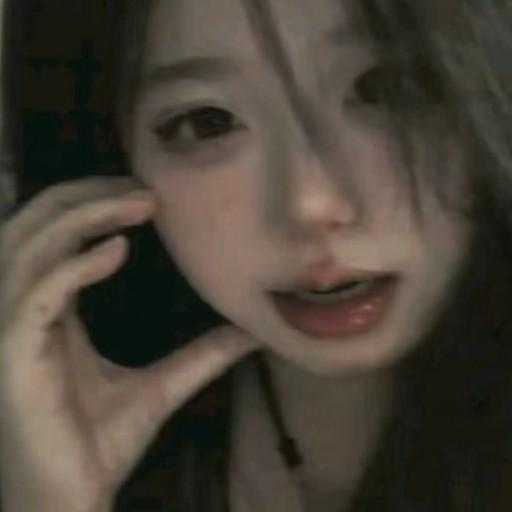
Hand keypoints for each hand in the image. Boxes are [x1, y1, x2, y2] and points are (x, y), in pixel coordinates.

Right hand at [0, 176, 258, 510]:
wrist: (69, 503)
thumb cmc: (100, 446)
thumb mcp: (161, 388)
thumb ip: (201, 356)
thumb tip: (252, 333)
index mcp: (50, 314)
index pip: (54, 238)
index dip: (91, 206)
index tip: (146, 197)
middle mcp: (23, 313)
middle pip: (34, 227)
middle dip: (84, 197)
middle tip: (143, 190)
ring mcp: (11, 334)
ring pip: (29, 249)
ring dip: (82, 216)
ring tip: (138, 204)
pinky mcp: (12, 359)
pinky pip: (36, 296)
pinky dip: (73, 265)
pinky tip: (115, 251)